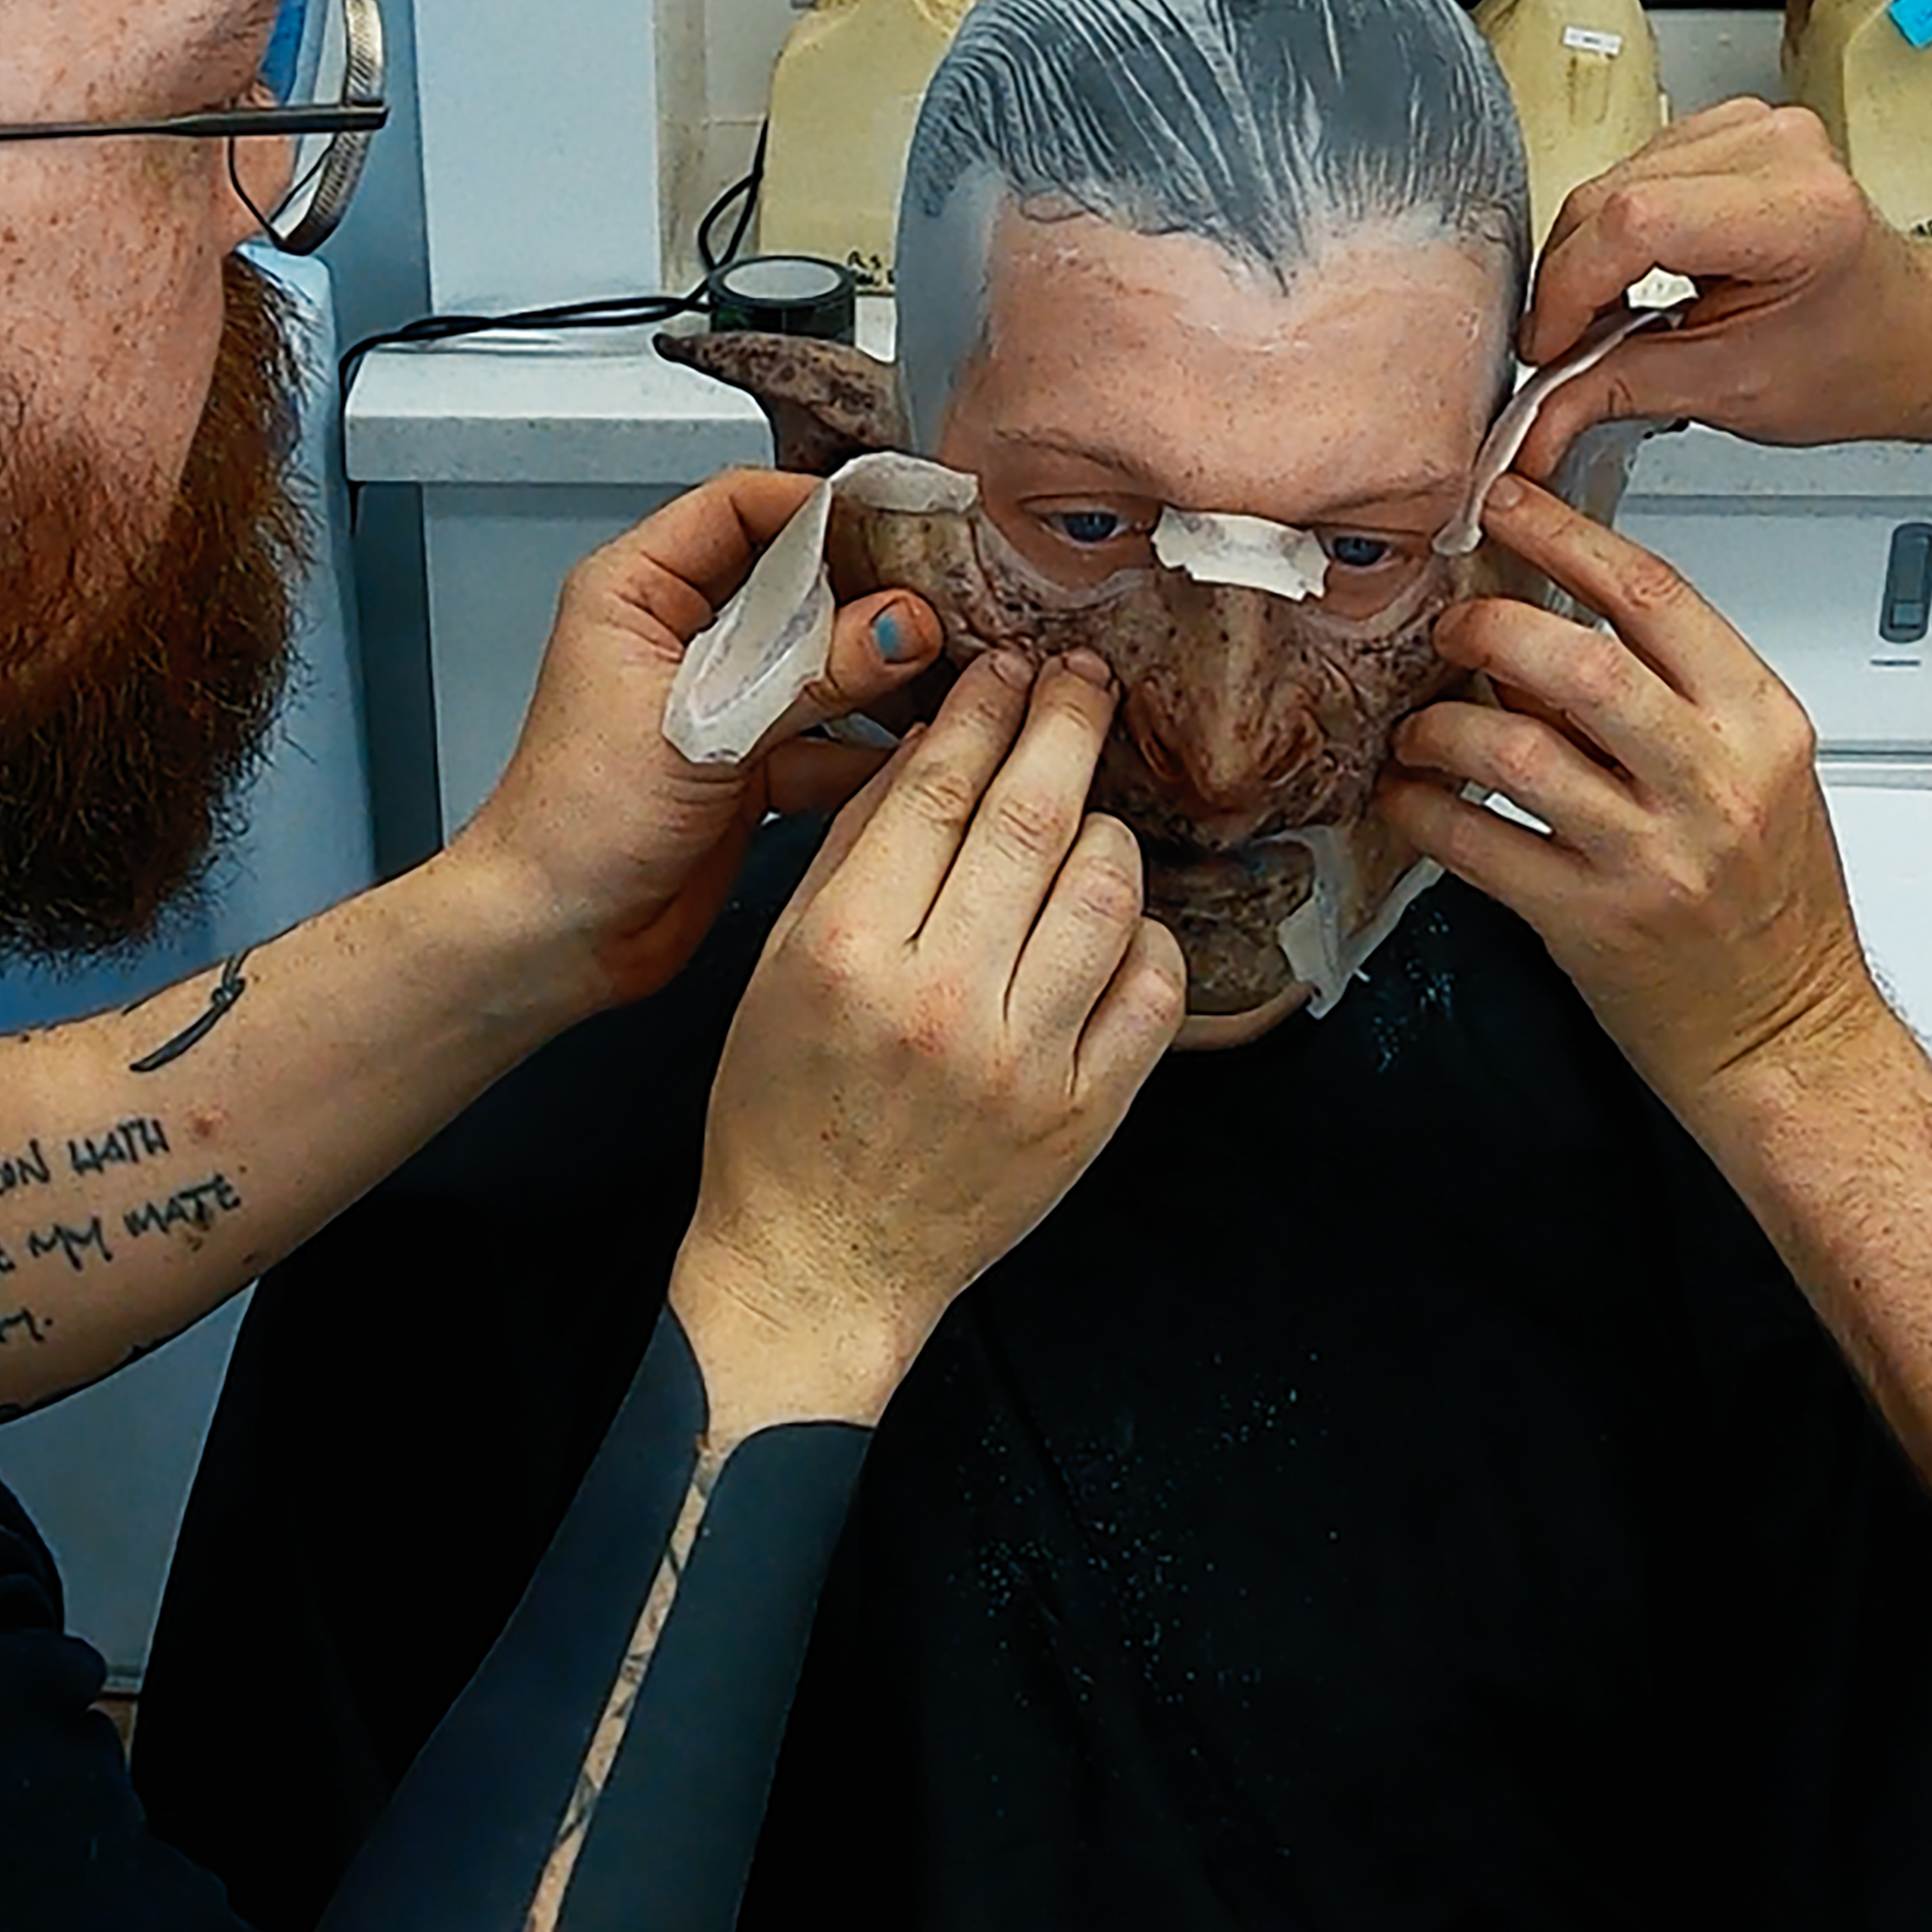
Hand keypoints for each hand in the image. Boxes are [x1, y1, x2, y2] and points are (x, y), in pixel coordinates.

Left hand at [446, 468, 949, 1012]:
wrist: (554, 937)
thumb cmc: (572, 825)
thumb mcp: (701, 732)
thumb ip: (808, 673)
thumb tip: (903, 623)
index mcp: (637, 590)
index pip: (743, 506)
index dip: (826, 508)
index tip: (903, 520)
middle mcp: (682, 635)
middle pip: (799, 581)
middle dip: (875, 593)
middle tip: (949, 599)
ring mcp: (723, 701)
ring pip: (823, 661)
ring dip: (882, 674)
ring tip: (951, 672)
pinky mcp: (753, 765)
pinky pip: (831, 738)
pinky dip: (872, 750)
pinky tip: (920, 751)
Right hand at [677, 656, 1186, 1428]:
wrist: (817, 1263)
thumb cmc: (780, 1114)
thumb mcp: (779, 969)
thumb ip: (855, 856)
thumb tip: (932, 748)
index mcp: (848, 953)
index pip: (935, 790)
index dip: (983, 709)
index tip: (1008, 667)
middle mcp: (942, 1000)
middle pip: (1033, 818)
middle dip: (1068, 724)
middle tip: (1085, 679)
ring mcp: (1027, 1060)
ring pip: (1110, 890)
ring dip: (1108, 827)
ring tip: (1089, 810)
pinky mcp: (1088, 1111)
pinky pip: (1153, 987)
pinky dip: (1146, 934)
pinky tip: (1114, 920)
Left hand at [1363, 478, 1904, 1109]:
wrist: (1789, 1036)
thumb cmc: (1774, 906)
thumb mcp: (1757, 776)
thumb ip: (1671, 702)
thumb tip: (1548, 636)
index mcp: (1761, 726)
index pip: (1654, 596)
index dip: (1563, 536)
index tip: (1506, 506)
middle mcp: (1713, 784)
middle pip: (1575, 660)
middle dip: (1489, 627)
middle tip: (1451, 627)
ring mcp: (1651, 857)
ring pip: (1512, 750)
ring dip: (1442, 725)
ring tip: (1423, 729)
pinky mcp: (1590, 923)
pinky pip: (1476, 845)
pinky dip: (1423, 811)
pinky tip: (1410, 797)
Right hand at [1523, 102, 1931, 456]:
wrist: (1914, 334)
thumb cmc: (1859, 360)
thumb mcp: (1735, 393)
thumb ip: (1621, 390)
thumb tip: (1534, 414)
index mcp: (1800, 213)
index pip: (1636, 223)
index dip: (1571, 289)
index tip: (1549, 347)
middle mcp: (1781, 150)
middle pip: (1612, 194)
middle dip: (1571, 279)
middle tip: (1564, 348)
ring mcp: (1757, 128)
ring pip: (1613, 178)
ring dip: (1589, 255)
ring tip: (1608, 319)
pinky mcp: (1735, 129)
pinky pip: (1636, 168)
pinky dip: (1615, 230)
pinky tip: (1636, 278)